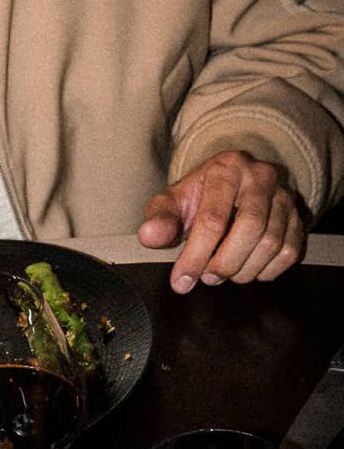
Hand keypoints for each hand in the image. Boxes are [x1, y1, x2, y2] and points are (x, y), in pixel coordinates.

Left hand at [138, 149, 304, 292]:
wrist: (231, 185)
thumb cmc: (199, 196)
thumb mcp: (173, 201)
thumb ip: (160, 217)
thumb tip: (149, 236)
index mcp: (226, 168)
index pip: (213, 217)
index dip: (196, 254)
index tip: (182, 280)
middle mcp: (261, 178)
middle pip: (251, 229)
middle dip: (225, 263)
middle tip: (207, 278)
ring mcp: (285, 197)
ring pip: (273, 243)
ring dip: (245, 269)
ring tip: (223, 273)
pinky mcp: (299, 217)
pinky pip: (291, 252)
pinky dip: (268, 270)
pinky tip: (247, 269)